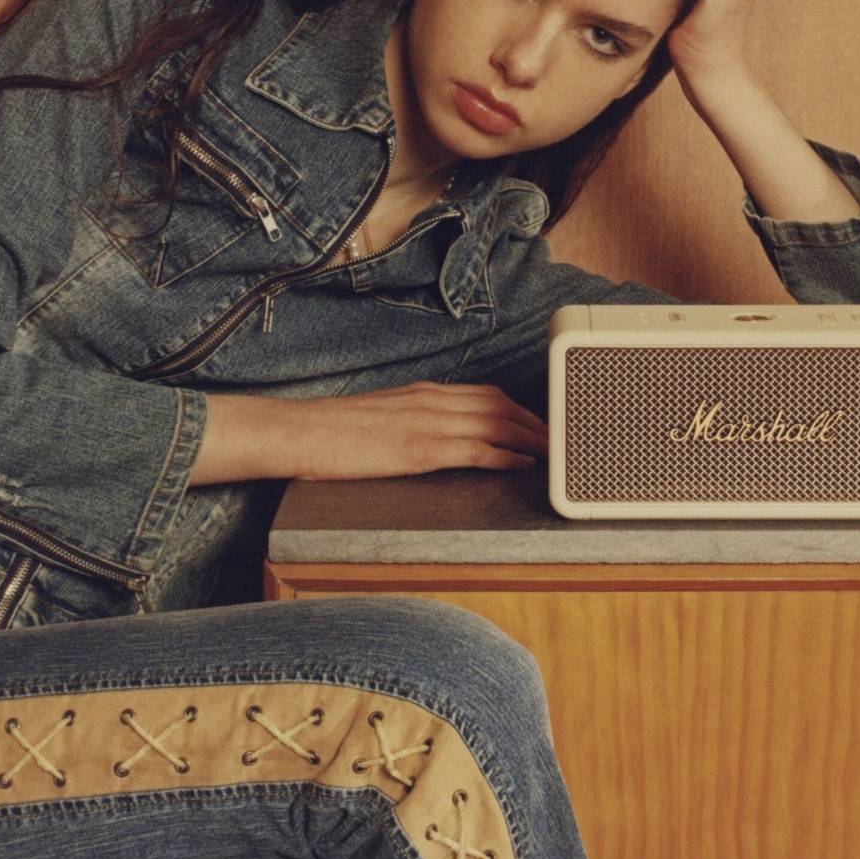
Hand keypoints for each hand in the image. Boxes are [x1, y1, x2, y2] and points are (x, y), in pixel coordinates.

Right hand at [292, 384, 549, 480]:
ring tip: (551, 454)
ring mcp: (427, 423)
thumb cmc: (332, 430)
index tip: (537, 423)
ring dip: (530, 438)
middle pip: (500, 405)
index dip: (519, 408)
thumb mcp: (381, 416)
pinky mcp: (419, 449)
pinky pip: (475, 450)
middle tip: (557, 440)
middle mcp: (431, 401)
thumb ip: (411, 420)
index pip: (485, 393)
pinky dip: (505, 456)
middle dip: (535, 422)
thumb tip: (430, 435)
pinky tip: (521, 465)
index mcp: (423, 393)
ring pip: (496, 424)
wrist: (301, 432)